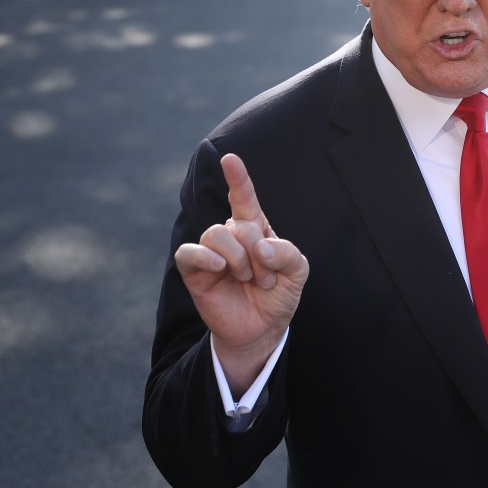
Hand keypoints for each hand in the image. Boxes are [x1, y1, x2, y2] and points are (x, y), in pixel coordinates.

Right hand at [174, 153, 308, 394]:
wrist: (263, 329)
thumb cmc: (280, 294)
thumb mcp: (298, 271)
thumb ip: (287, 253)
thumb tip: (260, 246)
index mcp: (256, 228)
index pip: (244, 198)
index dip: (238, 178)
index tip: (230, 158)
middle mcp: (232, 235)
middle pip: (238, 223)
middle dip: (258, 253)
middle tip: (266, 278)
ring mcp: (211, 252)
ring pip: (216, 233)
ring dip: (238, 259)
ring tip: (247, 279)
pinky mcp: (194, 271)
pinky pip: (189, 252)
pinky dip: (205, 257)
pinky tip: (220, 268)